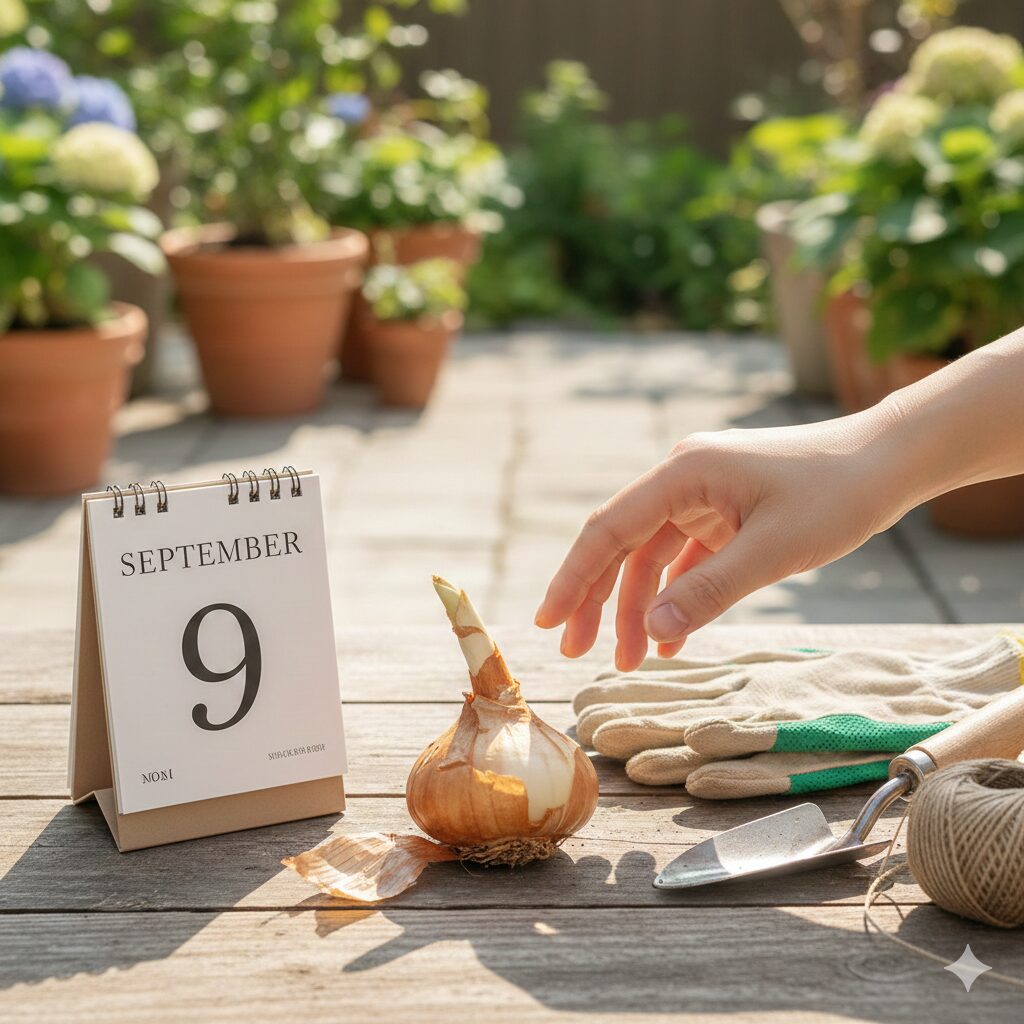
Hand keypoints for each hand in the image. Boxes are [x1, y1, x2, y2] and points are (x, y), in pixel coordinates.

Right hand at [534, 408, 912, 670]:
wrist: (888, 462)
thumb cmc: (837, 494)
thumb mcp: (773, 550)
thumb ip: (708, 591)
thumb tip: (650, 633)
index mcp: (684, 473)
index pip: (610, 529)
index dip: (574, 577)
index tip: (548, 622)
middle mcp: (683, 478)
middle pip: (621, 543)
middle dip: (598, 599)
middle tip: (575, 651)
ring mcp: (703, 495)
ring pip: (651, 556)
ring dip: (638, 606)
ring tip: (628, 661)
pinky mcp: (723, 513)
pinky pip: (685, 559)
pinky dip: (676, 597)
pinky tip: (669, 638)